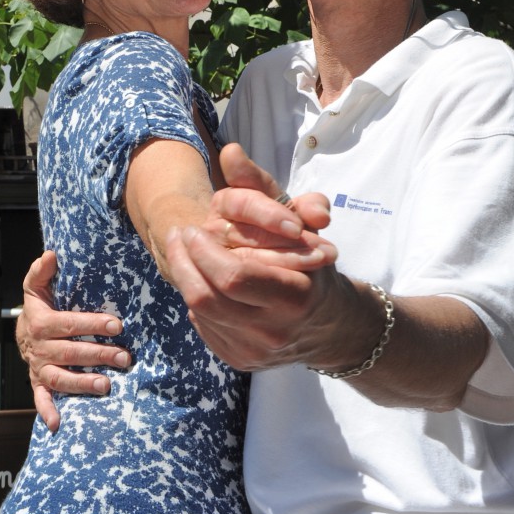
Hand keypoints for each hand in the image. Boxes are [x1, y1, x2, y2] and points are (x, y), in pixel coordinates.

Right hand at [17, 251, 130, 431]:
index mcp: (42, 323)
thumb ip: (42, 271)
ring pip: (60, 378)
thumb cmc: (39, 306)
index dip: (93, 325)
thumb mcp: (36, 286)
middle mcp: (40, 348)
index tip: (117, 325)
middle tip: (125, 357)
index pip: (70, 324)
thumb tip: (52, 254)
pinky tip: (57, 424)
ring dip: (82, 384)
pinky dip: (48, 411)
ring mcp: (40, 368)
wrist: (21, 333)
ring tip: (107, 386)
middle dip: (98, 355)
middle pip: (71, 353)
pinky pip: (41, 398)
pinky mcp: (39, 383)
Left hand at [165, 144, 364, 370]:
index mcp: (294, 294)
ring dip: (185, 278)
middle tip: (180, 237)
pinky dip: (199, 301)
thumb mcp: (294, 217)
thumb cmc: (312, 258)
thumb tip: (230, 152)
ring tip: (182, 252)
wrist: (333, 325)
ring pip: (201, 314)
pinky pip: (206, 329)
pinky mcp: (242, 361)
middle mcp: (275, 330)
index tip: (193, 228)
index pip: (232, 275)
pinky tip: (202, 281)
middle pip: (209, 297)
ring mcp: (256, 351)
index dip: (204, 250)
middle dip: (186, 262)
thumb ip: (261, 185)